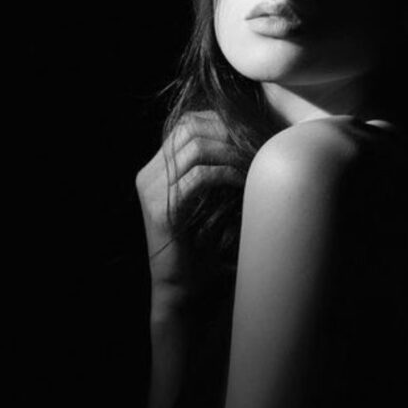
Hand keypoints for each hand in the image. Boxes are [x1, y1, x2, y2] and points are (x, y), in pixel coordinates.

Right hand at [135, 110, 246, 297]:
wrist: (184, 287)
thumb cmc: (205, 243)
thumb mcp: (209, 198)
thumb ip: (215, 169)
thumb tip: (250, 137)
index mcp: (156, 168)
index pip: (187, 123)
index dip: (221, 121)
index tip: (252, 130)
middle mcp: (149, 175)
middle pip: (190, 128)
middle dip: (229, 131)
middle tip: (258, 143)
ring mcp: (152, 191)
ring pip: (196, 148)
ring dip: (232, 151)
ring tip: (255, 161)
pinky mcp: (163, 209)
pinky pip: (199, 176)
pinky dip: (227, 173)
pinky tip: (244, 180)